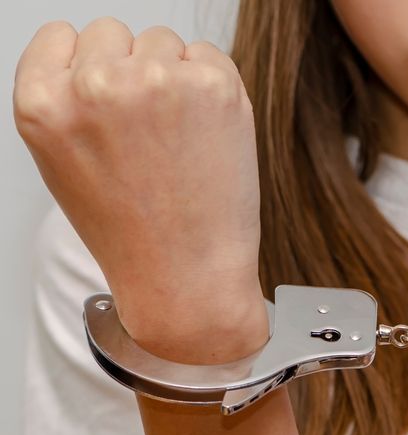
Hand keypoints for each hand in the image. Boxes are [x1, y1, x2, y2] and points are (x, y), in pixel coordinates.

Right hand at [14, 18, 267, 363]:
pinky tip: (206, 132)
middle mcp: (95, 85)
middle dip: (131, 71)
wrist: (187, 276)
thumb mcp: (64, 163)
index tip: (108, 102)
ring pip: (163, 42)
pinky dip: (211, 86)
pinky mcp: (212, 86)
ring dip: (173, 76)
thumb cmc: (132, 231)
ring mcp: (157, 81)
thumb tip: (101, 55)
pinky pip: (209, 56)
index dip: (89, 68)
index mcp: (43, 103)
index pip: (61, 37)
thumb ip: (70, 101)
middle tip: (149, 133)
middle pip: (113, 33)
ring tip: (177, 139)